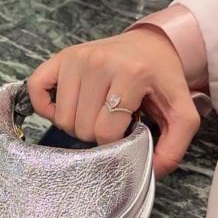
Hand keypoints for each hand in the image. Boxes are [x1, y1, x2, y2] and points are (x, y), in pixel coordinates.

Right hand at [28, 27, 199, 177]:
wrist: (149, 45)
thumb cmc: (161, 80)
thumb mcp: (180, 113)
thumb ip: (173, 147)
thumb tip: (151, 171)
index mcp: (131, 74)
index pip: (105, 132)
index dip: (115, 141)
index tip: (126, 127)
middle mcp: (99, 61)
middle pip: (81, 127)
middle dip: (96, 133)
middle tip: (111, 119)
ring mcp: (76, 58)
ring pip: (61, 118)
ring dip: (76, 124)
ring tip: (95, 111)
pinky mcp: (60, 57)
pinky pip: (36, 91)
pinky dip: (46, 107)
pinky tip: (67, 106)